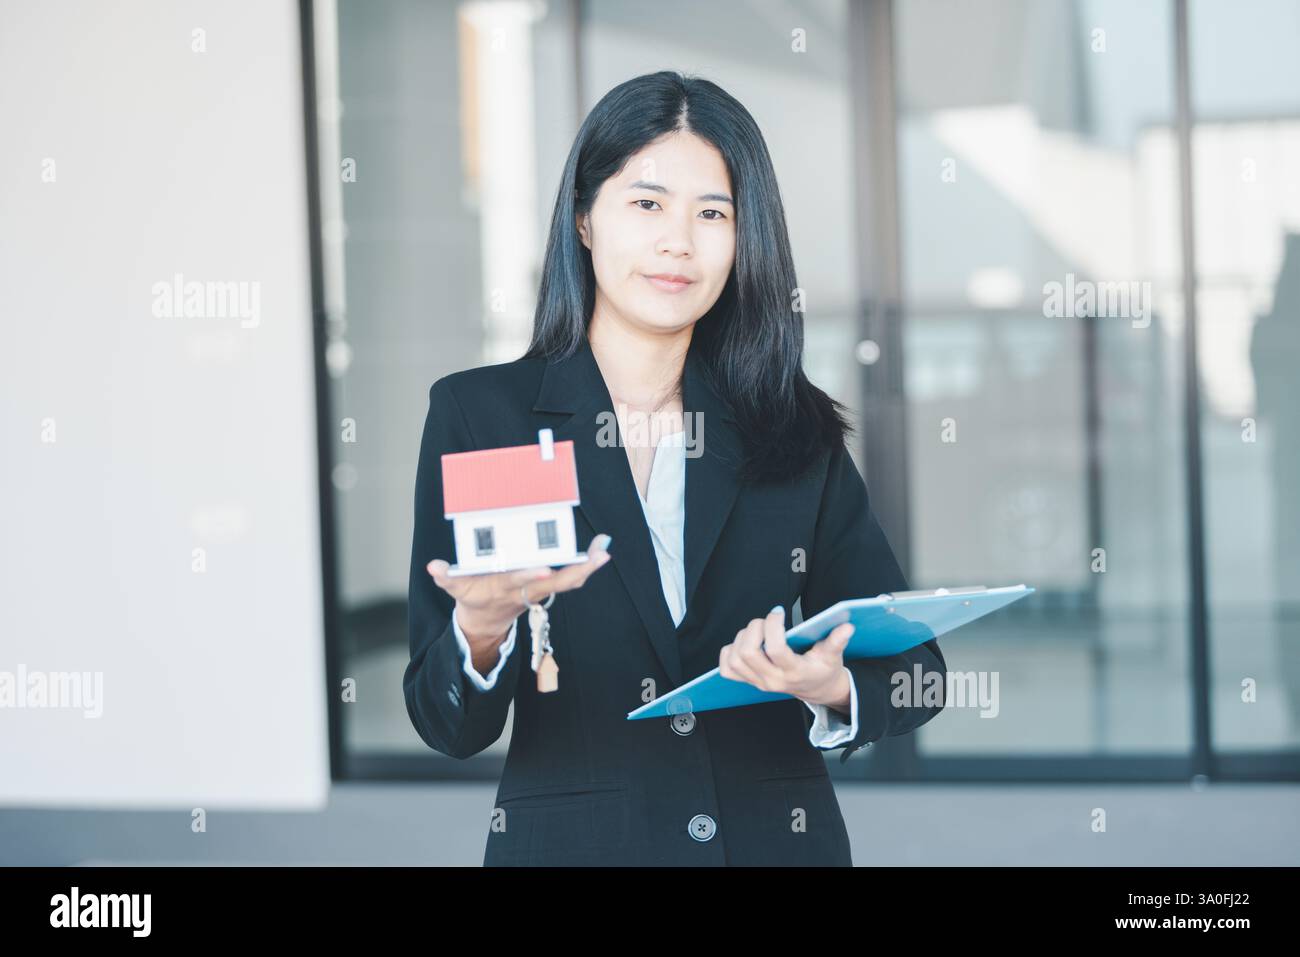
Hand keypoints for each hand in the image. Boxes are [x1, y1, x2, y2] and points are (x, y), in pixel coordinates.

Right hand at [427, 534, 612, 647]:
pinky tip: (599, 549)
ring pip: (569, 581)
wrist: (486, 623)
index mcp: (507, 588)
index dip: (532, 576)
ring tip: (604, 548)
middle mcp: (528, 590)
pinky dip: (586, 565)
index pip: (521, 581)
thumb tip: (433, 567)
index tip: (547, 569)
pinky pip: (572, 577)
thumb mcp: (456, 590)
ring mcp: (541, 590)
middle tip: (599, 556)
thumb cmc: (473, 599)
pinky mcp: (548, 587)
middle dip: (578, 571)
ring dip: (588, 567)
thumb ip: (446, 578)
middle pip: (558, 583)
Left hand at [718, 605, 854, 711]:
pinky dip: (729, 652)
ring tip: (757, 630)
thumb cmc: (823, 669)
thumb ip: (837, 641)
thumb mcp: (833, 656)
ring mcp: (759, 682)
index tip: (779, 612)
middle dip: (754, 629)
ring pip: (735, 659)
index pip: (775, 650)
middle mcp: (773, 680)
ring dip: (741, 638)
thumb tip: (847, 627)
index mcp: (794, 672)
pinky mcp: (749, 681)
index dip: (773, 626)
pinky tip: (744, 642)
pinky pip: (728, 669)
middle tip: (766, 620)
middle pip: (748, 654)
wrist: (816, 689)